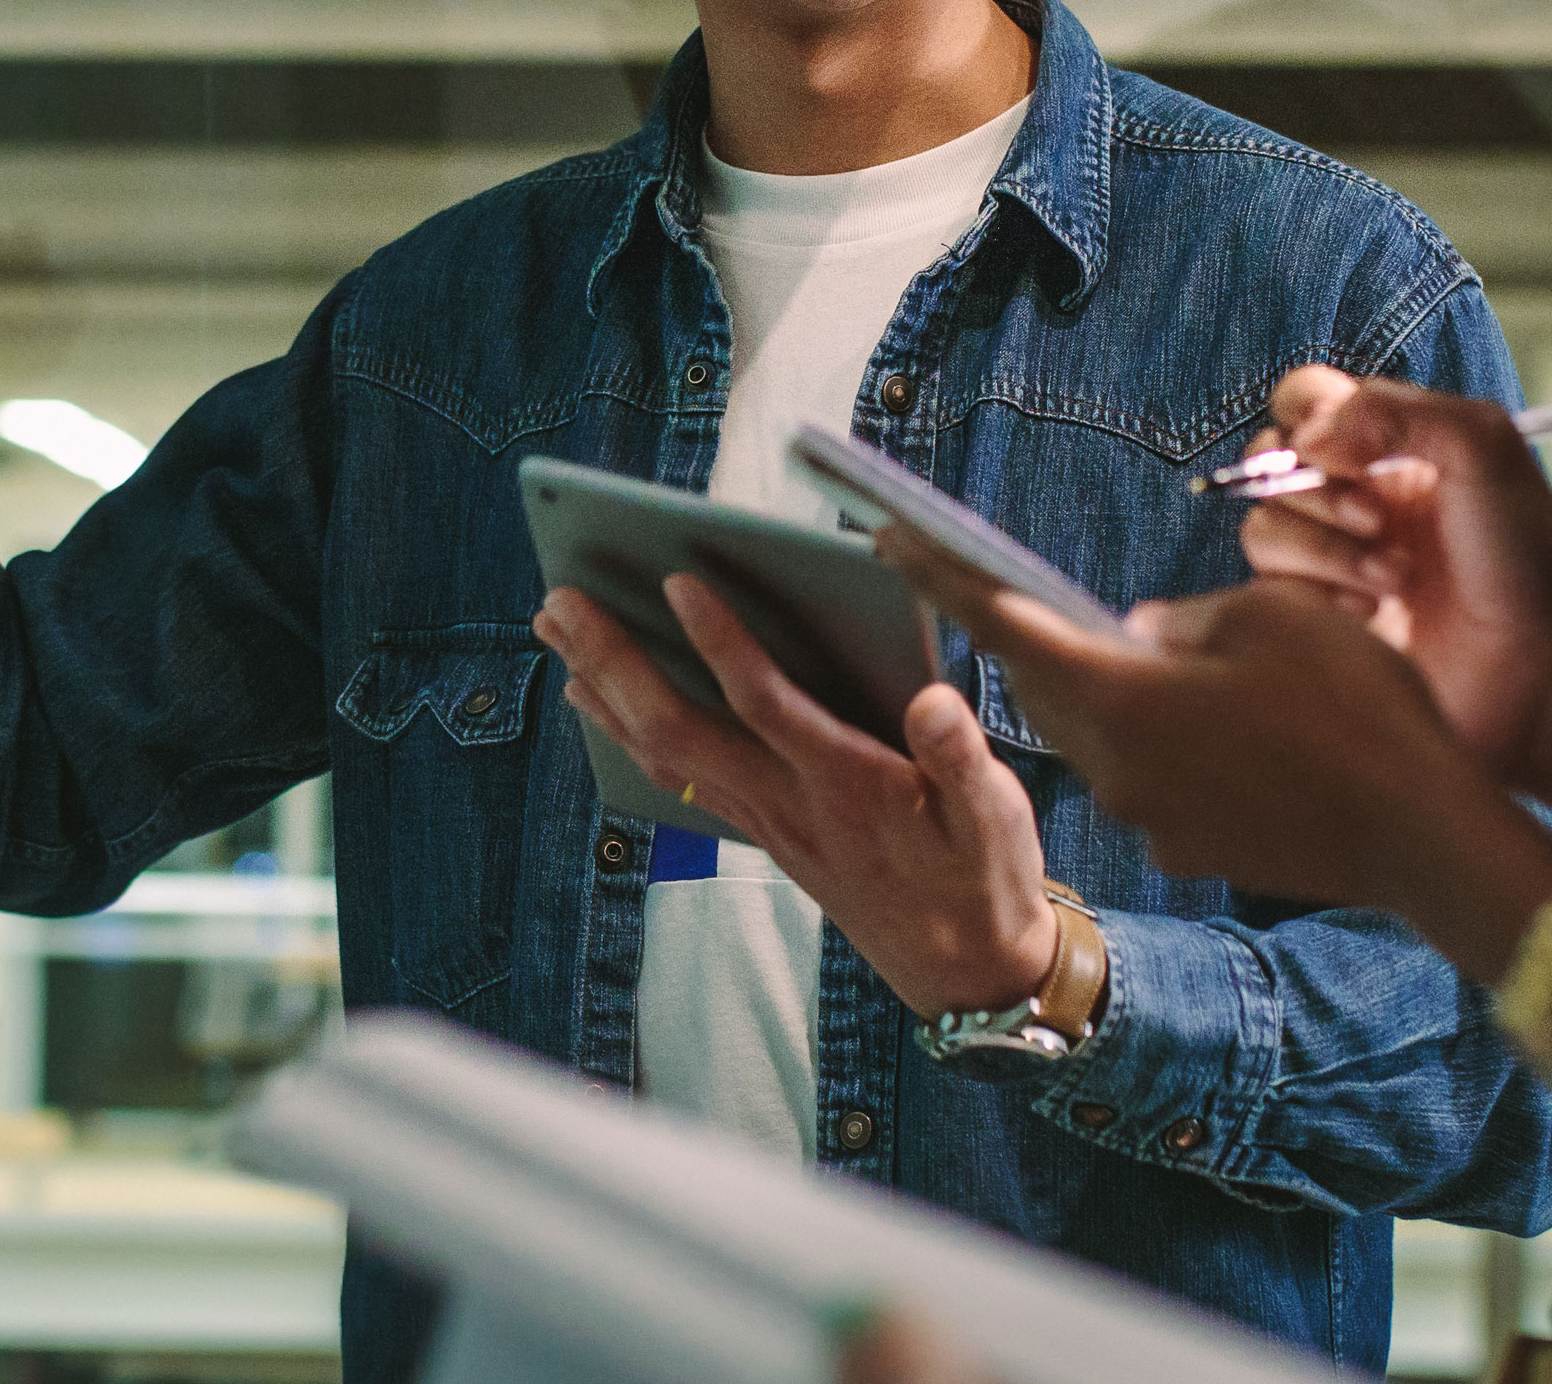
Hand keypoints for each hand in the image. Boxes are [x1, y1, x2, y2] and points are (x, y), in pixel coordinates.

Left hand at [537, 576, 1056, 1017]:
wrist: (964, 971)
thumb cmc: (984, 877)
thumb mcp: (997, 816)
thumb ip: (960, 757)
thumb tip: (932, 701)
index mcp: (849, 784)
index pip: (767, 704)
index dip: (722, 643)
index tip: (678, 581)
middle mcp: (791, 802)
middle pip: (679, 727)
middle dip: (614, 660)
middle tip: (559, 598)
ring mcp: (768, 820)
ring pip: (663, 753)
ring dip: (603, 689)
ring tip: (554, 630)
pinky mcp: (764, 831)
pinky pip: (677, 777)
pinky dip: (627, 731)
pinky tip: (598, 699)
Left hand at [881, 530, 1551, 915]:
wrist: (1421, 834)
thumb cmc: (1357, 709)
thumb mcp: (1273, 619)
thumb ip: (1186, 620)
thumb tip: (1142, 636)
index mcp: (1121, 697)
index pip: (1005, 624)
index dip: (943, 576)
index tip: (888, 537)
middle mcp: (1116, 766)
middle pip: (1045, 687)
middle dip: (1023, 635)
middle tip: (997, 583)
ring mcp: (1153, 818)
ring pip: (1099, 737)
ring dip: (1098, 691)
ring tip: (1124, 649)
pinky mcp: (1194, 848)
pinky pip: (1151, 779)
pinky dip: (1157, 741)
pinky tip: (1210, 720)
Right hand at [1237, 366, 1551, 820]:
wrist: (1539, 673)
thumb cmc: (1525, 560)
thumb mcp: (1482, 449)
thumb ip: (1393, 411)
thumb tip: (1304, 437)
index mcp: (1396, 445)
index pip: (1308, 399)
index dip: (1305, 413)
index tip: (1339, 448)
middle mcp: (1358, 495)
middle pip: (1270, 460)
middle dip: (1317, 490)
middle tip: (1379, 523)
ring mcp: (1336, 559)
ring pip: (1264, 526)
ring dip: (1326, 550)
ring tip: (1395, 580)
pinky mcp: (1321, 620)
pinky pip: (1270, 590)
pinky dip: (1318, 595)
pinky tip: (1372, 616)